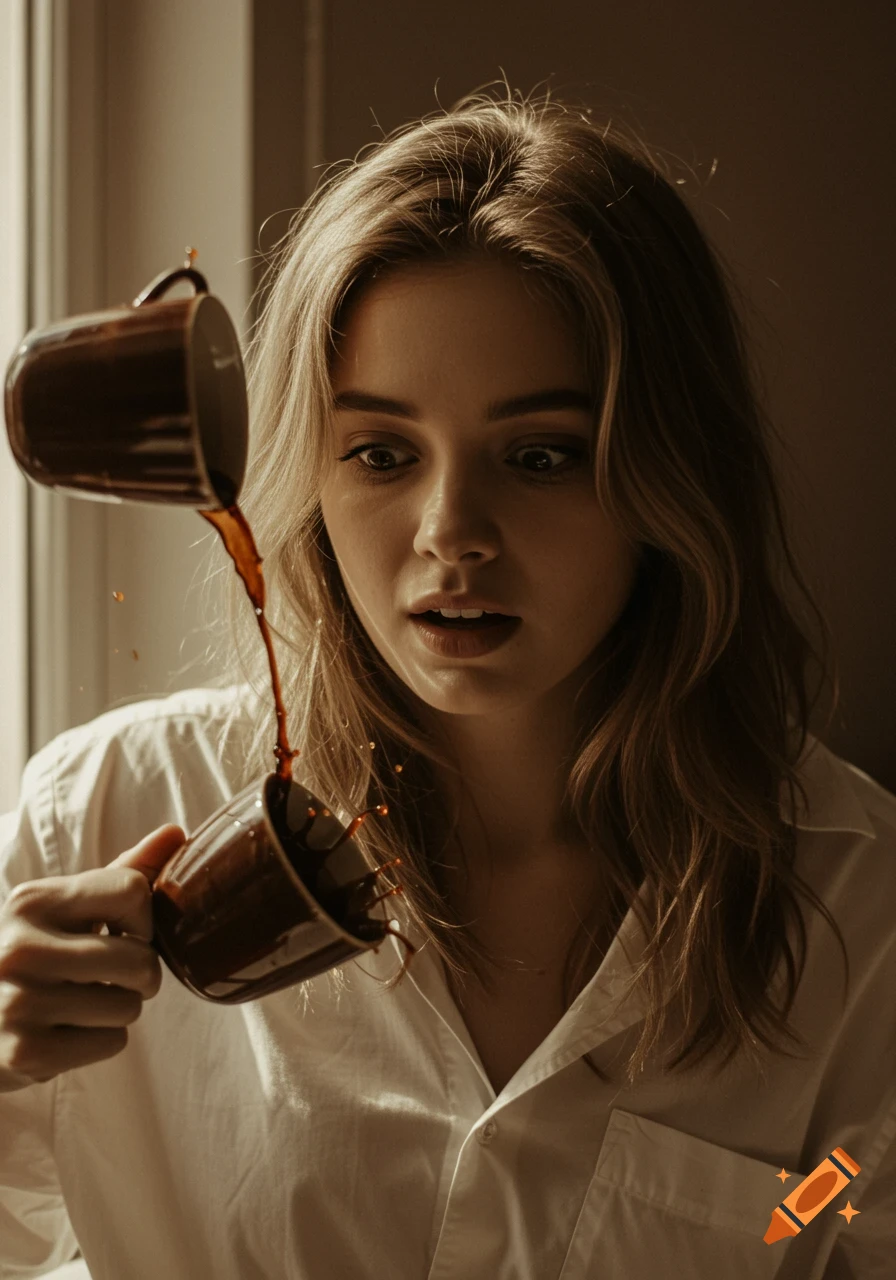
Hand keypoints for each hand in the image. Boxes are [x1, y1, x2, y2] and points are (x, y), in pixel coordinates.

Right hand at [0, 824, 184, 1090]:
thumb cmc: (37, 956)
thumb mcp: (68, 909)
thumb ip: (122, 873)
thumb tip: (176, 833)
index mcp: (31, 902)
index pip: (132, 891)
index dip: (143, 919)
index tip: (122, 933)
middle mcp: (19, 948)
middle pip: (140, 958)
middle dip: (139, 974)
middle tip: (108, 977)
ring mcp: (18, 1003)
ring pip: (130, 1006)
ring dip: (118, 1009)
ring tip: (81, 1003)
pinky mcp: (25, 1052)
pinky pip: (113, 1043)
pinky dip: (101, 1041)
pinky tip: (67, 1030)